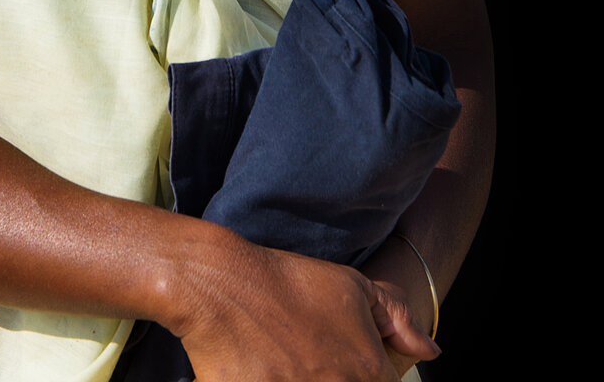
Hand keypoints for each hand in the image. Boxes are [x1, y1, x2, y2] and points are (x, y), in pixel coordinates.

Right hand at [172, 235, 439, 381]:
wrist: (223, 283)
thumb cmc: (287, 283)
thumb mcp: (351, 287)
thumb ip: (398, 319)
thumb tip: (432, 351)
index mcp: (367, 370)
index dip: (361, 371)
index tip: (332, 359)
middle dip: (328, 376)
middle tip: (303, 359)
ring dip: (301, 380)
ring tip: (284, 363)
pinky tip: (264, 371)